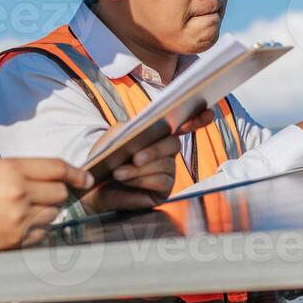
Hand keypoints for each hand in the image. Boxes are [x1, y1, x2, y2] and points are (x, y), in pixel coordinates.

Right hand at [0, 157, 93, 269]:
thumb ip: (18, 171)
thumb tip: (50, 177)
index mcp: (10, 168)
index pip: (57, 167)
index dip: (75, 173)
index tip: (85, 179)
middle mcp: (18, 192)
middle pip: (60, 193)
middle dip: (57, 194)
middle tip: (42, 197)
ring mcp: (19, 219)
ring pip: (53, 215)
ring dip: (46, 213)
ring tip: (21, 213)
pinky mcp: (16, 241)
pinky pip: (42, 234)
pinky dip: (36, 231)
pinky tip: (16, 228)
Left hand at [82, 110, 215, 212]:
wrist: (93, 187)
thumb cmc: (105, 160)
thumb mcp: (114, 138)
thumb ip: (130, 128)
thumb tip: (147, 130)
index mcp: (156, 134)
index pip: (182, 123)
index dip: (198, 119)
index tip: (208, 113)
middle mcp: (165, 151)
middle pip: (173, 144)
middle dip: (154, 150)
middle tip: (135, 157)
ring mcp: (166, 170)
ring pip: (165, 164)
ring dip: (140, 169)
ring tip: (119, 172)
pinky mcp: (163, 189)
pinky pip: (162, 180)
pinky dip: (143, 180)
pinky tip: (128, 181)